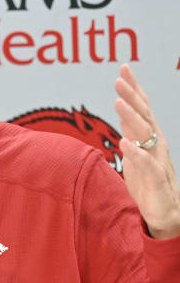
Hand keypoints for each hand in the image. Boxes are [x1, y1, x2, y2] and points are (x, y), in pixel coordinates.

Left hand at [115, 64, 179, 238]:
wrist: (164, 213)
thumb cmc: (147, 182)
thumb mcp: (134, 151)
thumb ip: (130, 130)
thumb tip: (123, 109)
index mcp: (149, 137)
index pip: (142, 108)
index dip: (134, 88)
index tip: (124, 68)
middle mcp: (155, 145)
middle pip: (143, 116)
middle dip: (132, 96)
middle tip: (119, 79)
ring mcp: (157, 161)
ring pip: (146, 135)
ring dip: (132, 118)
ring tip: (118, 102)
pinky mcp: (156, 180)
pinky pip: (147, 165)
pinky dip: (136, 153)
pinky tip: (125, 143)